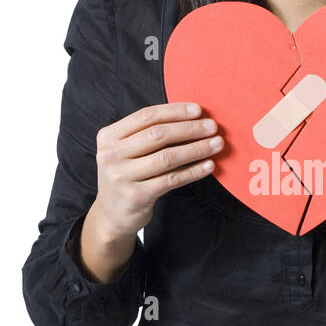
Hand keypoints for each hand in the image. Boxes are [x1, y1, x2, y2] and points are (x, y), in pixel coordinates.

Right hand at [93, 101, 223, 239]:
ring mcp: (122, 176)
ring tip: (216, 144)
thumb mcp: (125, 151)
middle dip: (189, 129)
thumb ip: (147, 134)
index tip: (198, 110)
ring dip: (196, 149)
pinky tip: (209, 166)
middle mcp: (112, 155)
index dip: (175, 111)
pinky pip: (172, 179)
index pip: (146, 116)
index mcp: (109, 137)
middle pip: (158, 135)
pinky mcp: (136, 196)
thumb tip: (191, 117)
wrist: (112, 215)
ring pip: (167, 157)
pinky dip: (194, 171)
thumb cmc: (127, 176)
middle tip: (212, 127)